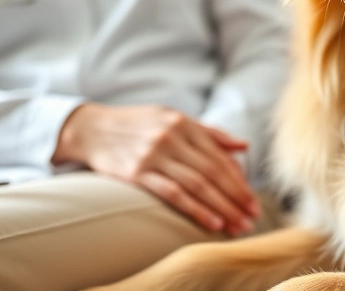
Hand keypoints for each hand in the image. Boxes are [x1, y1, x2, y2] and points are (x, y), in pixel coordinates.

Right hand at [52, 103, 259, 235]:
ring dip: (221, 207)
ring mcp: (154, 155)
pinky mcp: (137, 173)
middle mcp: (172, 138)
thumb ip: (209, 133)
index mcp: (184, 124)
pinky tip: (212, 222)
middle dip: (236, 197)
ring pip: (197, 185)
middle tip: (252, 217)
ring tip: (237, 225)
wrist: (92, 128)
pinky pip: (173, 194)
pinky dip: (195, 209)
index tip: (252, 201)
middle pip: (213, 172)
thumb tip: (243, 145)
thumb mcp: (173, 118)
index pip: (219, 157)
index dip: (239, 181)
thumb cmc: (138, 124)